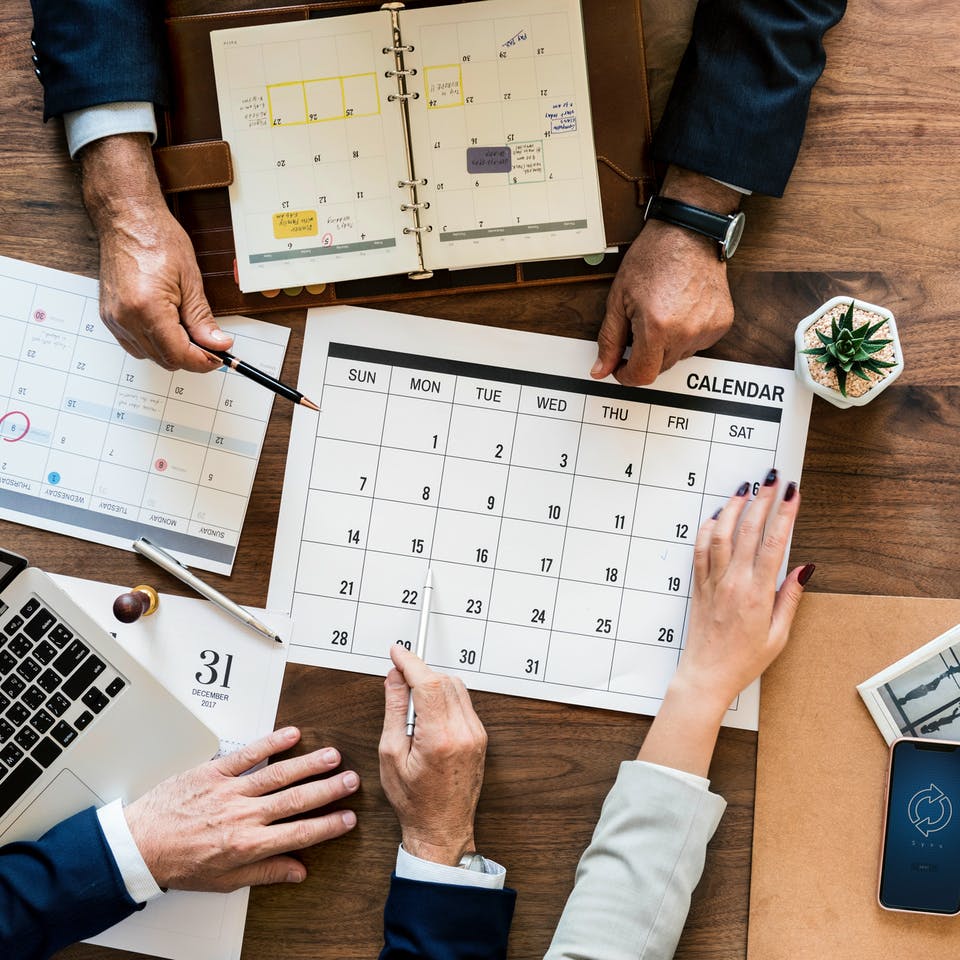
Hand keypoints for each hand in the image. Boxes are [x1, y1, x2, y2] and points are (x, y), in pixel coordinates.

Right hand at [79, 134, 233, 372]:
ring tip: (187, 329)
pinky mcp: (109, 316)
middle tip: (209, 343)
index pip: (178, 354)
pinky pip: (134, 345)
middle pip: (164, 360)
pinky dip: (154, 344)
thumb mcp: (191, 280)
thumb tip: (217, 345)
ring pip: (149, 356)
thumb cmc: (156, 239)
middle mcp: (125, 317)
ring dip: (171, 351)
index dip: (203, 361)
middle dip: (190, 357)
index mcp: (147, 307)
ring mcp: (114, 318)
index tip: (218, 357)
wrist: (127, 219)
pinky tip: (167, 327)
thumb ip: (202, 319)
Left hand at [124, 727, 358, 890]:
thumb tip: (298, 871)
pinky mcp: (214, 772)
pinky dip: (271, 743)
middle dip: (328, 790)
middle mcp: (243, 816)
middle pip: (296, 799)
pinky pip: (248, 755)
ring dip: (309, 764)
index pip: (299, 833)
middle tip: (352, 780)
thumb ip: (265, 873)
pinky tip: (292, 735)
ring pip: (279, 774)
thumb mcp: (224, 881)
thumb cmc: (179, 864)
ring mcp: (230, 791)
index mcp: (247, 845)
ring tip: (333, 756)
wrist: (140, 846)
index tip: (347, 818)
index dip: (328, 826)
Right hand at [379, 645, 486, 864]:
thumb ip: (394, 710)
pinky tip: (428, 717)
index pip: (428, 682)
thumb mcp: (391, 754)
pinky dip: (444, 699)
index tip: (397, 652)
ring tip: (413, 710)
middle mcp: (464, 732)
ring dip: (433, 686)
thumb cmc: (413, 800)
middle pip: (444, 680)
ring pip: (456, 687)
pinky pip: (463, 702)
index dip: (410, 661)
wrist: (442, 829)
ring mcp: (476, 734)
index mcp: (440, 737)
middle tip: (398, 685)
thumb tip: (395, 678)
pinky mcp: (480, 737)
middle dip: (420, 675)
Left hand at [591, 167, 738, 385]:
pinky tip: (680, 311)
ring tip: (662, 313)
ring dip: (666, 345)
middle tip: (639, 326)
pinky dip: (686, 335)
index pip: (642, 375)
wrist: (688, 232)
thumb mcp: (618, 299)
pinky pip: (698, 344)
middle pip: (660, 367)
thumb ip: (609, 339)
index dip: (626, 375)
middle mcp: (686, 332)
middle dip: (645, 354)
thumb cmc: (654, 257)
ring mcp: (707, 328)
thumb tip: (601, 369)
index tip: (621, 366)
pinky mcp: (722, 323)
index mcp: (657, 327)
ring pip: (679, 356)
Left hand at [638, 474, 811, 776]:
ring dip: (732, 508)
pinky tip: (715, 516)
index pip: (773, 544)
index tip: (792, 493)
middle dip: (762, 500)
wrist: (706, 674)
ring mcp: (712, 581)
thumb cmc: (744, 660)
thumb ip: (790, 597)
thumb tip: (805, 567)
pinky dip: (707, 528)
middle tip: (772, 478)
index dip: (784, 514)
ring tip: (745, 488)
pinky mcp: (698, 585)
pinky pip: (700, 549)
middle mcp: (732, 582)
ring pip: (720, 534)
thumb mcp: (778, 635)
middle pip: (747, 531)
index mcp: (757, 594)